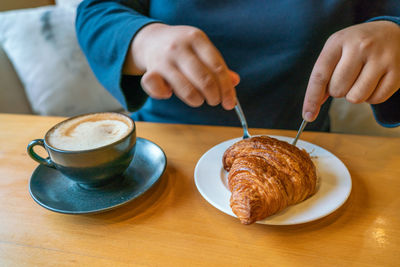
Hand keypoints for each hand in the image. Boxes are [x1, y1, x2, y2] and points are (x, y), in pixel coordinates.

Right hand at [124, 23, 239, 109]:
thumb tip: (235, 81)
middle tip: (215, 101)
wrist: (151, 39)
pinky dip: (166, 96)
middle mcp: (179, 47)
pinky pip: (160, 91)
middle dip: (213, 97)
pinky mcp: (150, 71)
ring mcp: (163, 59)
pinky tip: (169, 92)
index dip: (227, 89)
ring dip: (196, 100)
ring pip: (186, 89)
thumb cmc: (183, 48)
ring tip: (198, 100)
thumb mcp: (201, 50)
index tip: (230, 103)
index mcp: (196, 39)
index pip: (217, 67)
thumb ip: (217, 65)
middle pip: (204, 80)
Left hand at [302, 21, 399, 121]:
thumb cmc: (357, 45)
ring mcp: (381, 58)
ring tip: (361, 79)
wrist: (392, 31)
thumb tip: (313, 105)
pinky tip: (375, 81)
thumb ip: (323, 74)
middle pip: (337, 90)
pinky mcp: (397, 71)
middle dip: (338, 90)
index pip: (320, 75)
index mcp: (339, 41)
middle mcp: (361, 46)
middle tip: (348, 77)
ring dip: (355, 95)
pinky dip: (372, 97)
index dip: (311, 99)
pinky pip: (376, 99)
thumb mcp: (337, 49)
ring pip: (356, 98)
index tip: (307, 116)